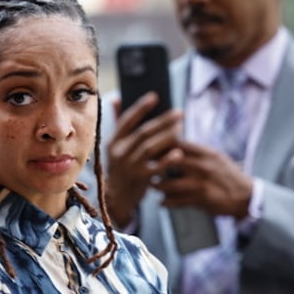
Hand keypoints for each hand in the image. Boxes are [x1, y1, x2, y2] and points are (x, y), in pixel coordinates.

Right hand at [103, 95, 183, 228]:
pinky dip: (167, 160)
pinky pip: (156, 167)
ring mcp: (129, 166)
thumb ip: (118, 123)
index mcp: (112, 142)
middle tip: (179, 112)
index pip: (126, 121)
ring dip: (167, 136)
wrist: (117, 197)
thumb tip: (116, 99)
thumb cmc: (120, 167)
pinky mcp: (139, 178)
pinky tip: (179, 152)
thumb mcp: (115, 146)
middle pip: (143, 132)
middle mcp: (118, 153)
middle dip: (162, 121)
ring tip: (181, 128)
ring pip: (150, 148)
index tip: (155, 96)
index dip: (140, 108)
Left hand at [154, 141, 254, 218]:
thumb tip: (170, 142)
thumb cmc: (227, 175)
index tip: (148, 150)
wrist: (246, 196)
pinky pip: (176, 201)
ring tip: (153, 185)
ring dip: (157, 186)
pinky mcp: (201, 199)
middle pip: (168, 162)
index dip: (158, 147)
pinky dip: (166, 202)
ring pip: (168, 184)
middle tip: (143, 169)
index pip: (175, 143)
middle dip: (153, 166)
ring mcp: (201, 183)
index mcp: (206, 152)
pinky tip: (161, 202)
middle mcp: (203, 166)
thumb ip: (195, 151)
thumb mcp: (215, 158)